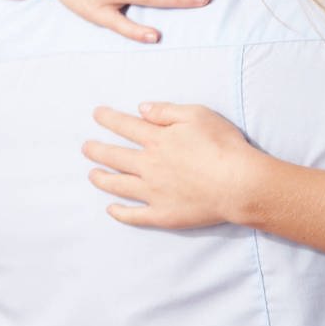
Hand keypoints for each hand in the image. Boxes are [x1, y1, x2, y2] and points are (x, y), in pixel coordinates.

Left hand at [83, 102, 270, 227]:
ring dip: (102, 179)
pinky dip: (120, 213)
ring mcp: (154, 192)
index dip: (108, 118)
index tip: (96, 114)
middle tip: (85, 148)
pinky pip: (135, 216)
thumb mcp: (197, 114)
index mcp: (157, 140)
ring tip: (91, 175)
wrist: (239, 183)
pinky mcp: (163, 214)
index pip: (125, 126)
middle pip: (115, 156)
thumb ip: (166, 111)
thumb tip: (141, 109)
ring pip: (119, 185)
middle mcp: (149, 166)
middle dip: (96, 150)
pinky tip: (111, 209)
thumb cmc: (222, 145)